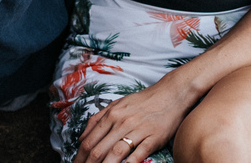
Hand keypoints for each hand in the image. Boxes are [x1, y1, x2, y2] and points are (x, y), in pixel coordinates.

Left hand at [75, 79, 196, 162]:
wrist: (171, 94)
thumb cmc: (143, 101)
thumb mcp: (117, 104)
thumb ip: (98, 119)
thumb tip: (81, 138)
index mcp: (112, 114)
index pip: (89, 141)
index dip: (79, 158)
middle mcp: (122, 122)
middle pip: (99, 150)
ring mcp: (138, 130)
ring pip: (116, 153)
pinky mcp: (154, 137)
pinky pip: (139, 154)